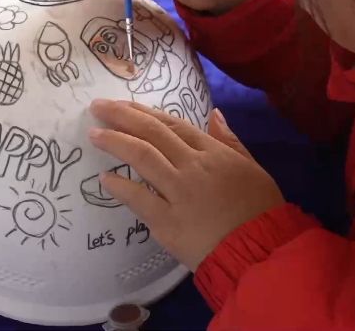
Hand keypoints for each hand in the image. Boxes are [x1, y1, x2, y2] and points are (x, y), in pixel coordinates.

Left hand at [88, 100, 284, 270]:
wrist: (259, 249)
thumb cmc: (261, 210)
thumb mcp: (252, 167)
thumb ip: (230, 141)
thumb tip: (214, 113)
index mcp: (213, 152)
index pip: (173, 125)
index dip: (144, 112)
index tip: (122, 104)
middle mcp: (192, 166)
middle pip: (152, 133)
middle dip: (122, 116)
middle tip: (97, 108)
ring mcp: (178, 192)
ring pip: (142, 157)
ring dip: (115, 142)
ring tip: (94, 135)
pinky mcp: (167, 222)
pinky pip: (139, 198)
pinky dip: (120, 186)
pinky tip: (104, 178)